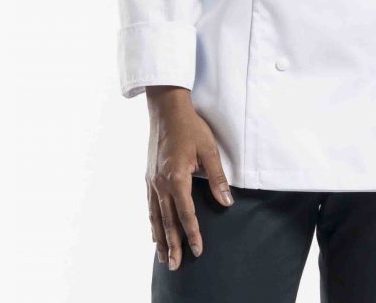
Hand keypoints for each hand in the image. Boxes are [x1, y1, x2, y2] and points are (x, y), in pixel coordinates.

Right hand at [144, 86, 233, 267]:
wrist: (166, 109)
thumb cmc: (190, 127)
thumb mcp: (209, 150)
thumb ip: (217, 178)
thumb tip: (227, 202)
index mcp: (177, 178)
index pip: (186, 214)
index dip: (192, 233)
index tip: (198, 250)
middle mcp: (161, 183)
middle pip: (167, 221)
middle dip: (172, 245)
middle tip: (175, 266)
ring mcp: (152, 180)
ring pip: (155, 216)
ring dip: (160, 238)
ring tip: (163, 257)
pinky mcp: (148, 176)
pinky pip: (150, 205)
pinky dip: (152, 221)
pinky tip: (154, 232)